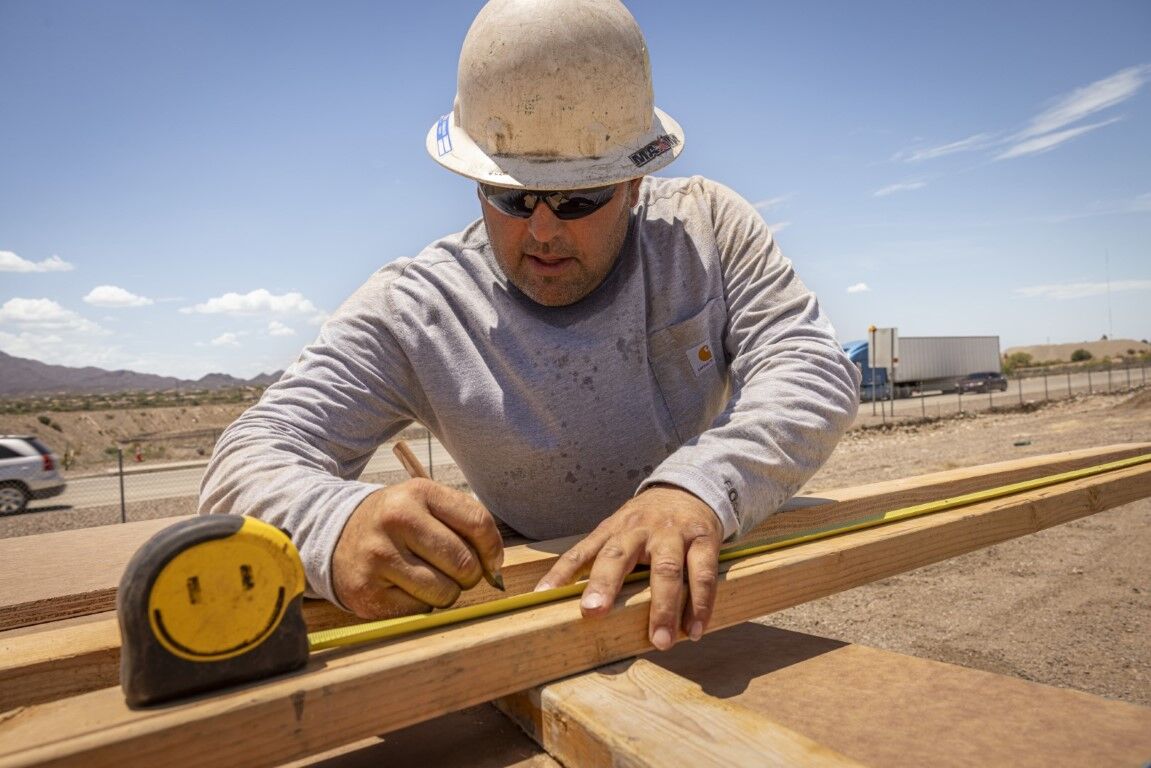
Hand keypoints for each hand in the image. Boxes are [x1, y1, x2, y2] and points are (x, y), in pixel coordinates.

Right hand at [332, 479, 503, 618]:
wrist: (335, 535)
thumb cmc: (395, 523)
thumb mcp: (425, 505)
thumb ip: (464, 525)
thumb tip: (495, 569)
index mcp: (418, 493)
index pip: (478, 522)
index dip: (493, 549)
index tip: (491, 561)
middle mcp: (396, 520)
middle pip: (464, 563)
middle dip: (469, 575)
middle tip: (454, 571)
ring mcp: (379, 557)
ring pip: (445, 592)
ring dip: (446, 592)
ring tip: (427, 577)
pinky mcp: (367, 591)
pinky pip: (420, 610)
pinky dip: (420, 603)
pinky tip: (402, 587)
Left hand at [536, 484, 721, 650]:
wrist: (691, 488)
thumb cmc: (648, 522)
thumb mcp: (619, 531)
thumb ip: (599, 560)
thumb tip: (563, 599)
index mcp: (613, 530)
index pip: (580, 552)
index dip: (559, 573)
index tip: (541, 597)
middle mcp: (639, 530)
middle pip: (619, 555)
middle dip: (605, 584)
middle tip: (593, 613)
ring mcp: (672, 533)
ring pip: (666, 568)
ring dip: (663, 607)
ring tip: (660, 642)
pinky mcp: (704, 539)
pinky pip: (702, 573)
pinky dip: (700, 603)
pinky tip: (694, 629)